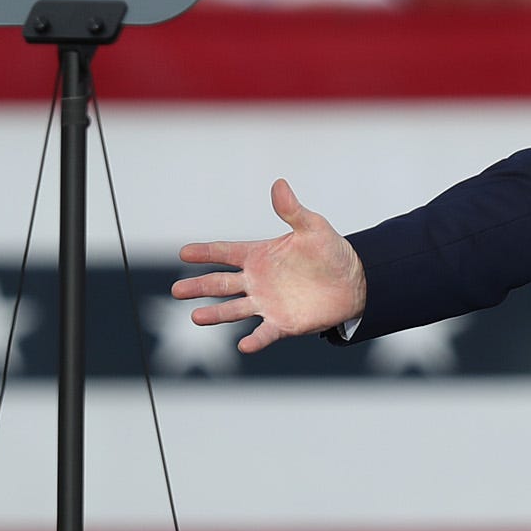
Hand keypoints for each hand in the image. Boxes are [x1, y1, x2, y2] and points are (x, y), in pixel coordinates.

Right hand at [174, 179, 366, 353]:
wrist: (353, 281)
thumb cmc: (331, 251)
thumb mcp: (313, 227)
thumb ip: (292, 210)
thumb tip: (279, 184)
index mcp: (259, 256)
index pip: (225, 252)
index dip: (205, 252)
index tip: (184, 252)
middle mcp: (257, 281)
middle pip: (221, 283)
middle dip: (199, 286)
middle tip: (177, 290)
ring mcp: (266, 303)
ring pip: (233, 309)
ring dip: (215, 314)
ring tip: (195, 317)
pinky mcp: (282, 323)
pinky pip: (264, 333)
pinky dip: (254, 340)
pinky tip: (243, 346)